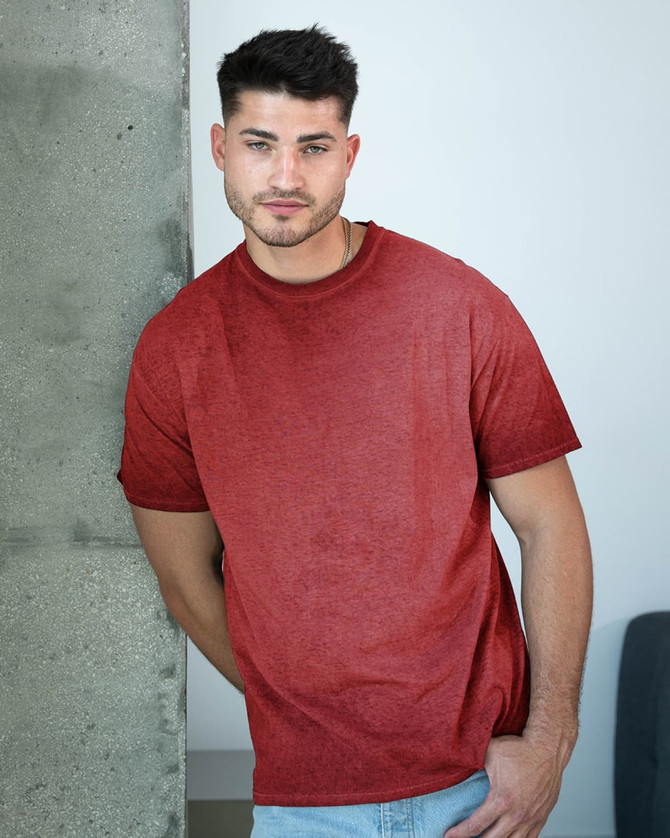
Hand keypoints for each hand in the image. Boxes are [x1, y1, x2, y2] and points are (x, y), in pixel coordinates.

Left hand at [443, 733, 568, 837]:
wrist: (547, 750)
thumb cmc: (520, 750)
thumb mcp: (489, 752)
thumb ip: (471, 761)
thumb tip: (454, 760)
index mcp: (502, 800)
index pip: (476, 825)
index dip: (460, 833)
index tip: (449, 836)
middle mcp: (517, 815)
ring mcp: (531, 819)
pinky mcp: (541, 818)